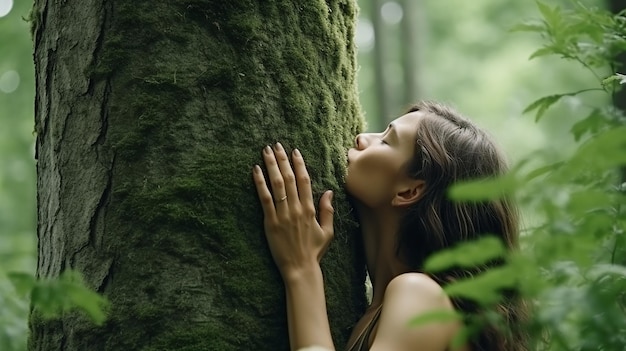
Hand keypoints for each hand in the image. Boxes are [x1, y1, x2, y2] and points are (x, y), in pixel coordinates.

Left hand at [252, 143, 333, 278]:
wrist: (300, 268)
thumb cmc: (314, 252)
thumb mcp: (328, 232)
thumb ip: (327, 211)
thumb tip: (329, 192)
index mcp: (310, 209)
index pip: (304, 180)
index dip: (299, 164)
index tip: (294, 151)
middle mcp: (297, 208)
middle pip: (289, 178)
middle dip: (282, 159)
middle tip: (276, 145)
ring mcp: (283, 214)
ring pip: (276, 184)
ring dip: (271, 165)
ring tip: (265, 151)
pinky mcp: (270, 222)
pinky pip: (264, 198)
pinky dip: (260, 183)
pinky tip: (255, 171)